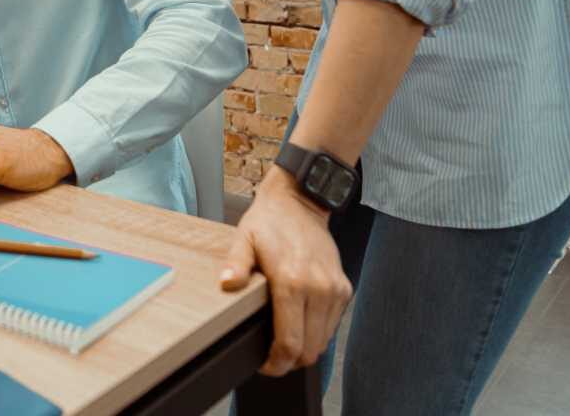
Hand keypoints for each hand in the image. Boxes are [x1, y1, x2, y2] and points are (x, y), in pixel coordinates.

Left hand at [219, 169, 351, 375]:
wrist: (300, 203)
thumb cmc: (270, 223)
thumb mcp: (244, 240)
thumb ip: (235, 265)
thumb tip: (226, 284)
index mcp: (291, 282)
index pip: (290, 343)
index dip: (276, 363)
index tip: (265, 365)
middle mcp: (318, 289)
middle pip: (308, 350)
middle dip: (289, 361)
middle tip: (272, 356)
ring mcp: (334, 290)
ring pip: (322, 341)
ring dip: (304, 347)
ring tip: (283, 339)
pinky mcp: (343, 289)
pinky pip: (332, 325)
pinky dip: (316, 331)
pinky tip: (299, 322)